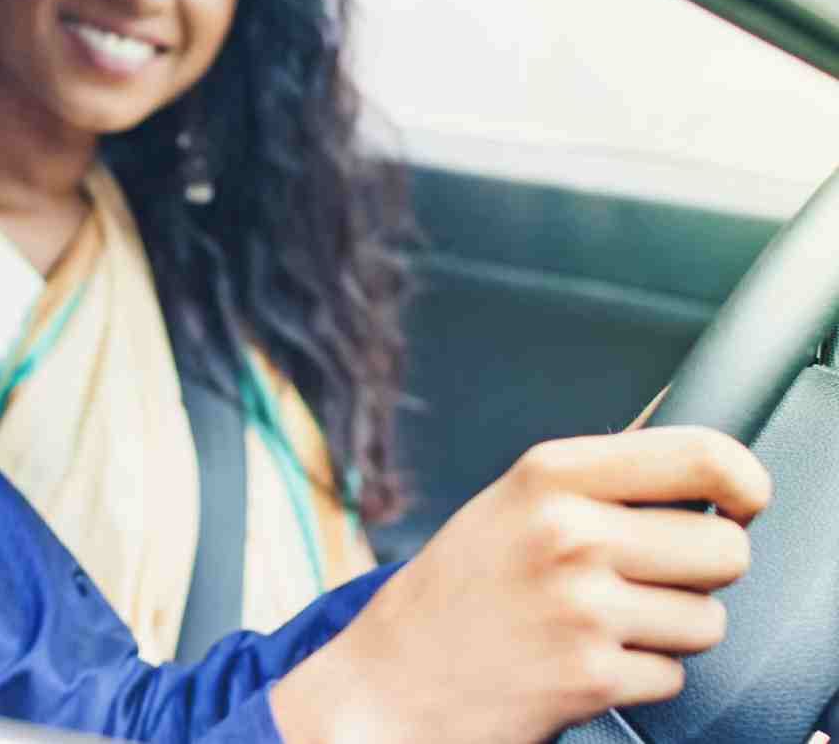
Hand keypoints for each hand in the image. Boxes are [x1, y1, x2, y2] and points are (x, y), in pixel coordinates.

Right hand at [272, 426, 771, 743]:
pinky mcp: (591, 676)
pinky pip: (674, 677)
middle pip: (725, 549)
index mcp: (549, 475)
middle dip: (698, 574)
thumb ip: (597, 478)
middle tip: (642, 581)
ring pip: (708, 620)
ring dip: (668, 632)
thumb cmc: (455, 592)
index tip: (740, 503)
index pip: (704, 456)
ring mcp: (582, 607)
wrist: (390, 679)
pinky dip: (638, 679)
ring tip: (600, 626)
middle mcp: (568, 534)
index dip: (746, 483)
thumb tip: (697, 460)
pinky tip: (583, 663)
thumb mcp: (510, 503)